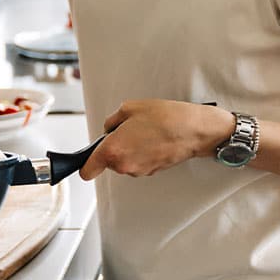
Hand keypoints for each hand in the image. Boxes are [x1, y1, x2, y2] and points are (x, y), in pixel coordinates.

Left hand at [80, 100, 234, 179]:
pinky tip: (154, 139)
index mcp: (113, 150)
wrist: (194, 130)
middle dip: (115, 147)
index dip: (86, 164)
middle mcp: (124, 165)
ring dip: (131, 150)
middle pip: (109, 162)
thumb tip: (110, 128)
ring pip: (125, 162)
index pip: (87, 170)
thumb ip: (112, 120)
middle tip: (129, 130)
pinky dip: (144, 153)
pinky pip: (140, 162)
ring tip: (146, 133)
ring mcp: (140, 170)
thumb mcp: (130, 108)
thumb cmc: (166, 118)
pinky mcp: (153, 171)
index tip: (87, 160)